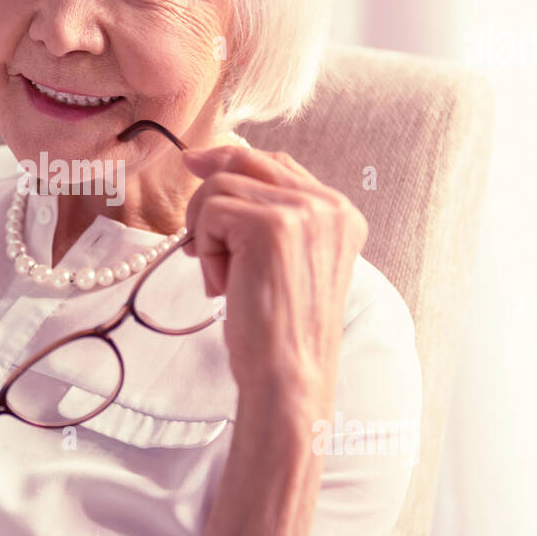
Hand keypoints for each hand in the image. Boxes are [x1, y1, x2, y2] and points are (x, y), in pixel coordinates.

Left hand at [180, 144, 368, 425]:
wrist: (288, 375)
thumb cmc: (278, 328)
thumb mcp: (282, 259)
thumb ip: (266, 214)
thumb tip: (208, 162)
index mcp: (341, 213)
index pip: (277, 164)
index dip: (231, 161)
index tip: (197, 164)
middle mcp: (330, 205)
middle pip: (247, 161)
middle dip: (207, 189)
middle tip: (196, 231)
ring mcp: (304, 211)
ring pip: (220, 187)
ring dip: (207, 234)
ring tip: (224, 277)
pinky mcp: (272, 225)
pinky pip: (211, 212)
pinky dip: (205, 249)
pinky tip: (223, 283)